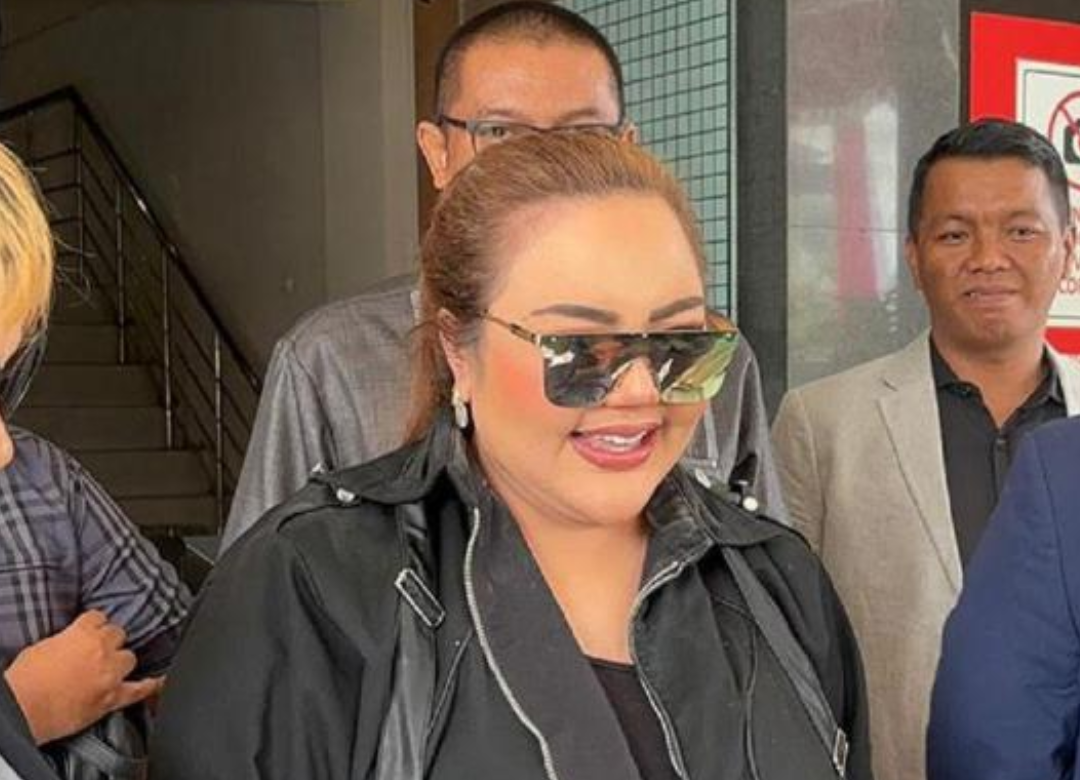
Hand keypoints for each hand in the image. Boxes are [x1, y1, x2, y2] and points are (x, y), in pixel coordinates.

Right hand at [3, 610, 162, 743]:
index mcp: (82, 633)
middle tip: (98, 652)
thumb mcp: (41, 648)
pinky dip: (150, 687)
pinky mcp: (113, 698)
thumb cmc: (25, 681)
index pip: (98, 617)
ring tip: (110, 668)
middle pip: (118, 635)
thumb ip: (63, 641)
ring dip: (121, 663)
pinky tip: (156, 682)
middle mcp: (101, 649)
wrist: (23, 709)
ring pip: (129, 659)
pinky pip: (139, 690)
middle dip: (109, 642)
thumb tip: (67, 646)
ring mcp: (110, 673)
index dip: (95, 625)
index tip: (93, 629)